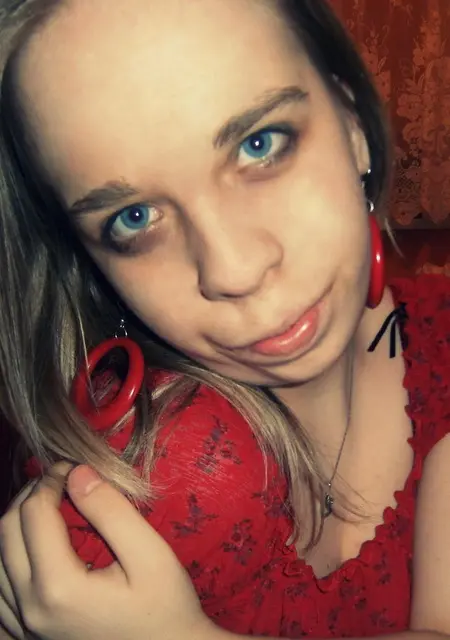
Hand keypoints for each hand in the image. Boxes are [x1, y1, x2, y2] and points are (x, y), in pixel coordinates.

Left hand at [0, 465, 212, 639]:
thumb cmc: (166, 607)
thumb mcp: (150, 555)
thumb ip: (112, 511)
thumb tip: (77, 473)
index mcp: (58, 588)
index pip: (34, 513)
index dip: (50, 478)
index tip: (73, 466)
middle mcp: (31, 610)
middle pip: (7, 532)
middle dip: (30, 495)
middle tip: (60, 481)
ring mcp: (25, 629)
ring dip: (17, 526)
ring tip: (48, 509)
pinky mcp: (28, 639)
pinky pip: (0, 594)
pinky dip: (10, 562)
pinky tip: (34, 551)